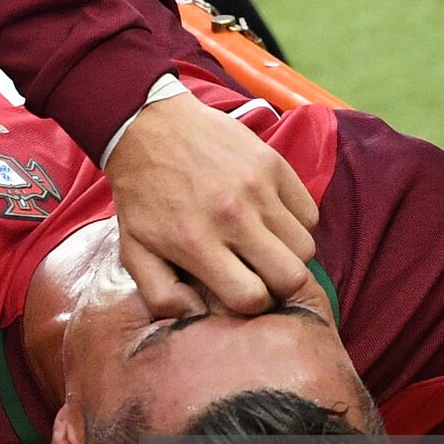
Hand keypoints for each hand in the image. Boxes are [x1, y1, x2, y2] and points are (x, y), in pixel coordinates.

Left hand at [105, 92, 318, 316]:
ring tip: (264, 246)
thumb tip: (195, 317)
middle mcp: (232, 217)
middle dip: (278, 285)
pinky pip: (308, 212)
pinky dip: (296, 224)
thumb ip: (161, 295)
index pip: (252, 298)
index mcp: (197, 244)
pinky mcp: (273, 164)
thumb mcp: (135, 251)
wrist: (147, 127)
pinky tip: (270, 220)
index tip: (242, 293)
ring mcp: (258, 188)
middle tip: (261, 274)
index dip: (251, 304)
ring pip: (306, 246)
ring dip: (288, 255)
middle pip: (291, 276)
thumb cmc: (141, 195)